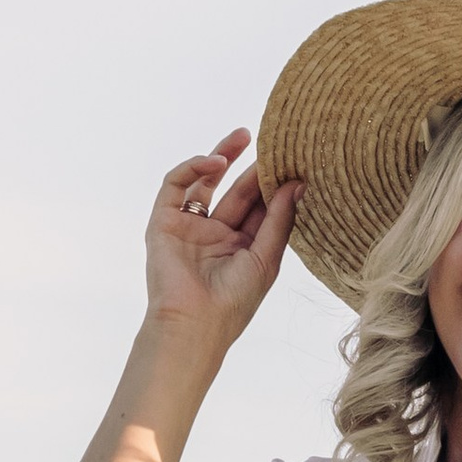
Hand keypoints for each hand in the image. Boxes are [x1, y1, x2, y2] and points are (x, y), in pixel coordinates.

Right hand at [142, 132, 301, 352]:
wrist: (193, 324)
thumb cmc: (233, 302)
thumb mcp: (266, 258)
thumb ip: (280, 219)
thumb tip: (298, 183)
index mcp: (242, 249)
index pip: (260, 208)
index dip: (273, 185)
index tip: (291, 162)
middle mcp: (216, 236)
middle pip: (237, 192)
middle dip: (252, 168)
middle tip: (271, 143)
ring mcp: (189, 227)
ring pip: (206, 182)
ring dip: (222, 157)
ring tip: (243, 137)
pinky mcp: (163, 221)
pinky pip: (175, 185)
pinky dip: (193, 169)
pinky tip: (215, 162)